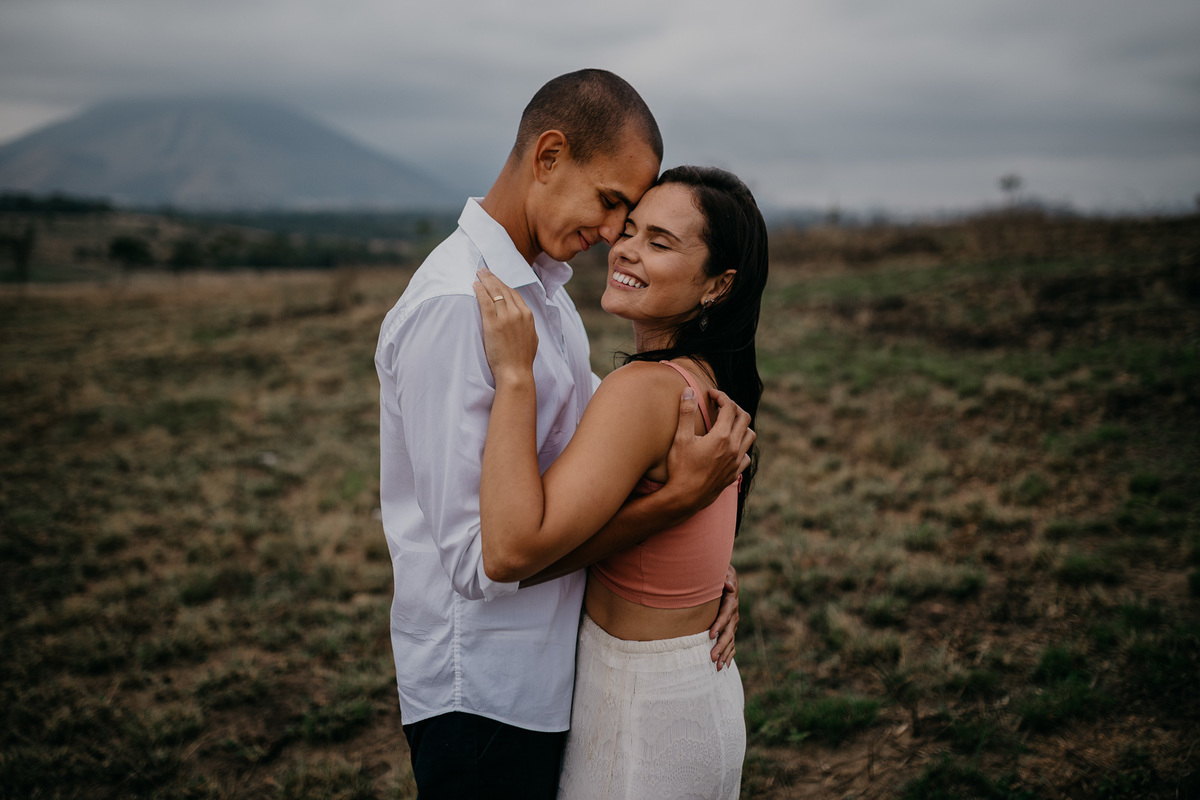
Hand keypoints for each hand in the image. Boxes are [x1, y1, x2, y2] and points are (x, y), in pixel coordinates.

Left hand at [473, 268, 537, 382]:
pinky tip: (474, 285)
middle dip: (493, 278)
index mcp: (528, 315)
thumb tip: (522, 319)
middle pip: (504, 289)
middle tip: (484, 270)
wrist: (516, 372)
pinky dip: (480, 291)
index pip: (514, 293)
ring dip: (485, 280)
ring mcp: (506, 317)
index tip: (496, 281)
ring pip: (494, 292)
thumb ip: (526, 325)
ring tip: (479, 273)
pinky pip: (485, 301)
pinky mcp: (493, 323)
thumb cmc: (522, 359)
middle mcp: (518, 313)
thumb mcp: (531, 338)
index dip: (503, 285)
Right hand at [665, 388, 754, 510]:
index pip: (729, 407)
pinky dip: (742, 446)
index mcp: (721, 436)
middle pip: (744, 418)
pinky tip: (730, 447)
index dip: (721, 396)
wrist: (685, 498)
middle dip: (733, 407)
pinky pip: (746, 455)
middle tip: (720, 405)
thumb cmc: (681, 468)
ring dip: (742, 425)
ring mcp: (736, 461)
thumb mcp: (680, 438)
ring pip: (750, 436)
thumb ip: (686, 412)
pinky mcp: (735, 473)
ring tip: (728, 423)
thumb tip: (689, 391)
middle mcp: (733, 447)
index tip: (711, 394)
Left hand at [709, 564, 738, 669]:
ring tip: (717, 667)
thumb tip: (729, 586)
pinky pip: (731, 644)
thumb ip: (724, 579)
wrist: (728, 580)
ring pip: (730, 641)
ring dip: (724, 654)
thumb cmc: (720, 576)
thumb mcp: (723, 573)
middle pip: (728, 633)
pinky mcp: (731, 629)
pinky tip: (724, 666)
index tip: (710, 634)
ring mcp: (733, 624)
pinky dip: (728, 655)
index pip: (725, 616)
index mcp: (731, 603)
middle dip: (720, 646)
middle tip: (711, 657)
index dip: (719, 625)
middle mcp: (734, 616)